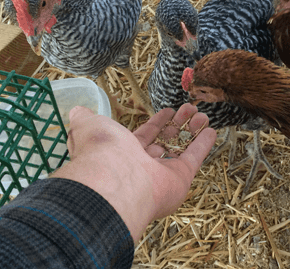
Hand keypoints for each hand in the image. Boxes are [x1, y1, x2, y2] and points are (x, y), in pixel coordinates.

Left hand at [51, 103, 216, 240]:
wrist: (114, 180)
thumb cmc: (100, 150)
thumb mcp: (88, 125)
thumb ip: (85, 118)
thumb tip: (78, 111)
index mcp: (122, 153)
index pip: (143, 136)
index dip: (156, 123)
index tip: (168, 111)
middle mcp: (142, 165)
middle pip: (164, 142)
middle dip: (177, 124)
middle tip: (189, 108)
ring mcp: (161, 174)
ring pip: (180, 148)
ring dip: (191, 130)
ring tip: (201, 114)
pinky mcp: (179, 179)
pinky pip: (193, 159)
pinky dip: (203, 144)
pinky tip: (211, 130)